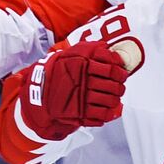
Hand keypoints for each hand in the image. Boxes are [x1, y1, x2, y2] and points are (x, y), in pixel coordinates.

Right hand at [17, 39, 138, 140]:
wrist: (41, 89)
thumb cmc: (60, 69)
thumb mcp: (73, 53)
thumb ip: (91, 48)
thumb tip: (108, 47)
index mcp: (83, 66)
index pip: (111, 70)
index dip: (120, 73)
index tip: (122, 74)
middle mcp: (83, 82)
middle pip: (112, 87)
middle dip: (120, 88)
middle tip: (120, 87)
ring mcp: (81, 99)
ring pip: (108, 102)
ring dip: (115, 100)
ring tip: (114, 98)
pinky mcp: (79, 113)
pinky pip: (100, 116)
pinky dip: (107, 114)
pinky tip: (107, 110)